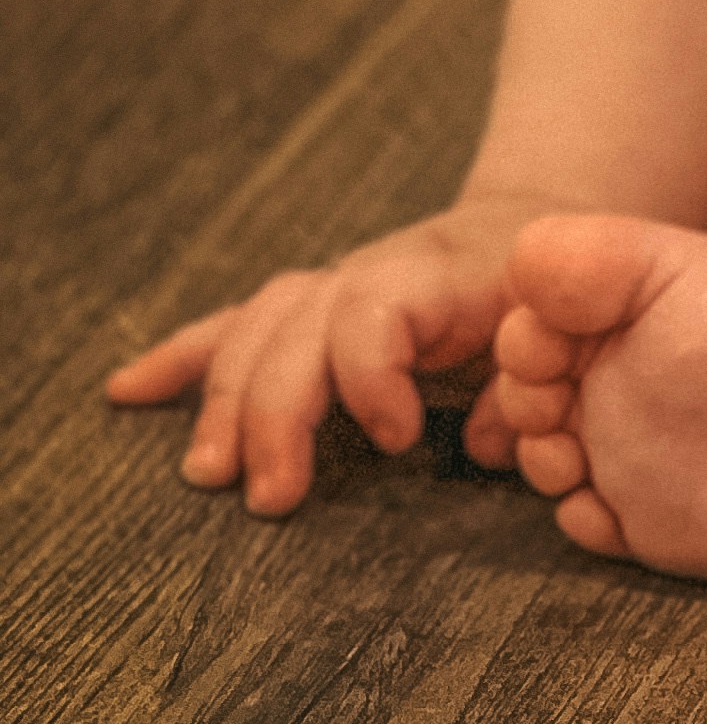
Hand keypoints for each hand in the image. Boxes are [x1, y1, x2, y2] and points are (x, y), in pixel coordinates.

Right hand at [103, 195, 547, 516]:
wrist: (539, 225)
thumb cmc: (555, 301)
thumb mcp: (563, 332)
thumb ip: (530, 385)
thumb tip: (479, 442)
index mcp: (439, 275)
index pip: (371, 309)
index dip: (369, 375)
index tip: (396, 439)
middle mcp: (373, 271)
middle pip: (296, 327)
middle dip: (274, 414)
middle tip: (268, 499)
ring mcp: (334, 283)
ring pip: (259, 327)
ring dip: (223, 399)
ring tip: (204, 472)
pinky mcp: (310, 304)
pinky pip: (237, 324)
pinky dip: (185, 357)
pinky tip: (125, 391)